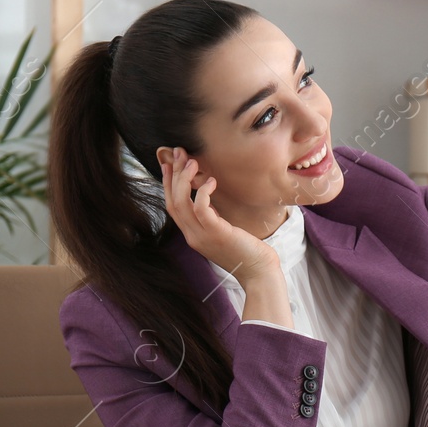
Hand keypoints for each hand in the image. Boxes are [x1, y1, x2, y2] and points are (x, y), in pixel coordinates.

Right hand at [158, 147, 279, 284]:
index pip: (172, 206)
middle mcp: (192, 236)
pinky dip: (203, 192)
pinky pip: (201, 209)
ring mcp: (202, 236)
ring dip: (184, 180)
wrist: (259, 273)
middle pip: (172, 202)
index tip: (169, 163)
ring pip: (181, 203)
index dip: (168, 183)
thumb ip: (211, 217)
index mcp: (193, 235)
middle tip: (178, 153)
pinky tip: (211, 181)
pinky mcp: (216, 234)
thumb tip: (205, 196)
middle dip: (173, 175)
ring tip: (192, 162)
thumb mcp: (223, 231)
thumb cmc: (247, 250)